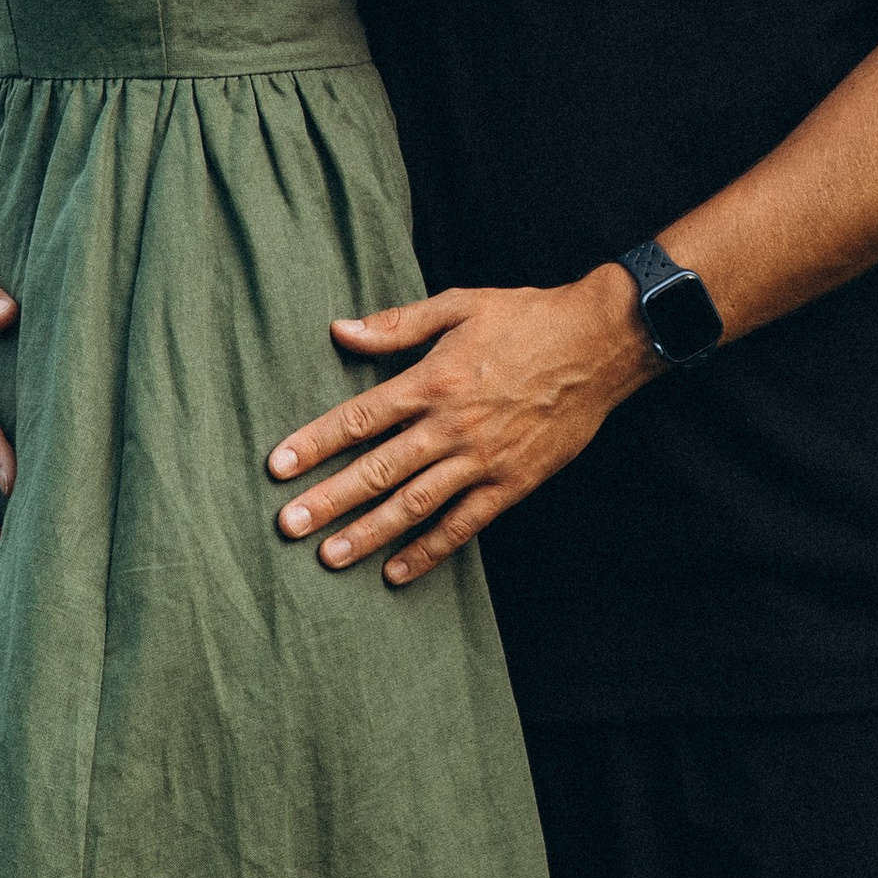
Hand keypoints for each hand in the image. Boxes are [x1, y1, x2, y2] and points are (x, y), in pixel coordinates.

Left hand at [264, 267, 652, 584]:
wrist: (599, 343)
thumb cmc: (526, 317)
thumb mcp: (459, 305)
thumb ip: (398, 324)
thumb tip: (342, 330)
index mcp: (433, 380)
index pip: (359, 418)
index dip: (314, 443)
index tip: (278, 466)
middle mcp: (451, 425)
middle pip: (377, 469)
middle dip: (328, 500)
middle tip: (288, 525)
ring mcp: (483, 459)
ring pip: (414, 504)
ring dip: (369, 533)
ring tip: (330, 557)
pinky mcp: (512, 483)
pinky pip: (464, 524)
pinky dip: (429, 550)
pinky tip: (397, 572)